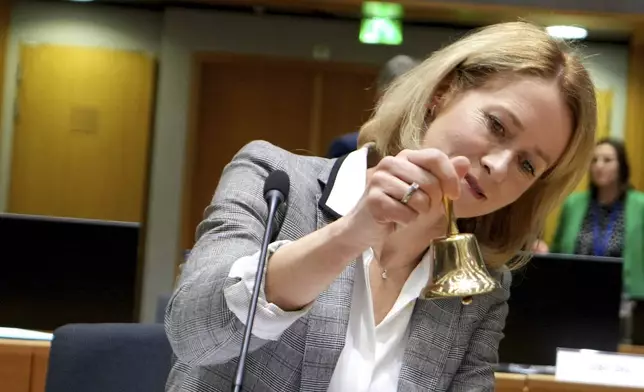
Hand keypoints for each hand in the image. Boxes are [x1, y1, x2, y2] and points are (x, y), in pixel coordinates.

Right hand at [343, 148, 470, 248]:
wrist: (365, 226)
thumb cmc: (398, 206)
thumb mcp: (426, 191)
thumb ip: (444, 176)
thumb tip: (465, 161)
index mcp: (406, 156)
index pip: (436, 157)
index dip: (450, 177)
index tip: (453, 195)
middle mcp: (391, 163)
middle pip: (430, 181)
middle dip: (434, 201)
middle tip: (424, 208)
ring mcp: (379, 180)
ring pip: (419, 198)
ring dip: (419, 212)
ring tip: (407, 211)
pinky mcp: (373, 199)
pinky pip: (405, 213)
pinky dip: (406, 220)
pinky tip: (396, 219)